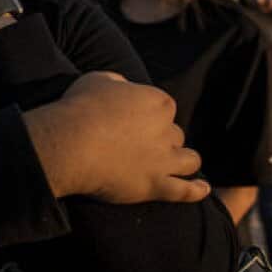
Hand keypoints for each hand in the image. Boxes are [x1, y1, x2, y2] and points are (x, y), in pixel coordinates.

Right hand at [25, 72, 209, 203]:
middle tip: (140, 146)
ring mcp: (164, 160)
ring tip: (175, 165)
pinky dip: (196, 190)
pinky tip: (202, 188)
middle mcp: (167, 129)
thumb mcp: (97, 80)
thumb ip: (118, 82)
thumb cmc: (80, 108)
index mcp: (157, 101)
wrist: (70, 143)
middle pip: (175, 134)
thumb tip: (123, 87)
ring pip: (189, 160)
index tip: (133, 122)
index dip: (148, 115)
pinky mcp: (156, 185)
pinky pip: (185, 190)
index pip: (163, 107)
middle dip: (162, 139)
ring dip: (183, 161)